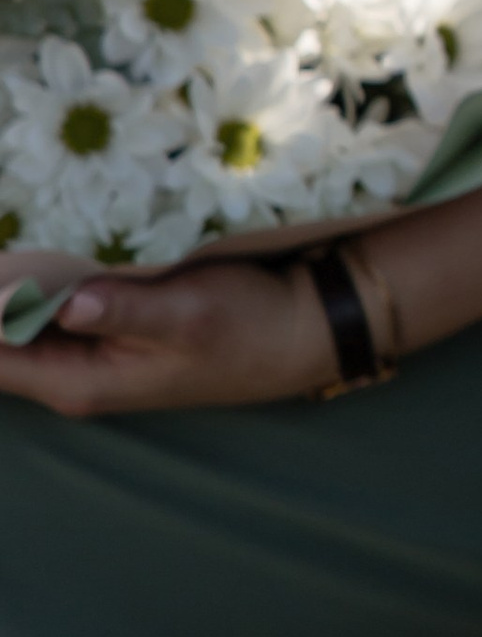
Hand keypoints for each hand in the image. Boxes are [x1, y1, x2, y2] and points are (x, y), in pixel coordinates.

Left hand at [0, 254, 333, 413]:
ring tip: (4, 255)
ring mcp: (86, 355)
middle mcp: (70, 375)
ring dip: (7, 290)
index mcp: (78, 381)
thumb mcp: (185, 314)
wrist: (297, 332)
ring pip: (16, 324)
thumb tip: (63, 302)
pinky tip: (24, 260)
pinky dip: (30, 286)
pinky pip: (45, 310)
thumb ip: (120, 308)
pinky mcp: (104, 330)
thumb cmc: (246, 328)